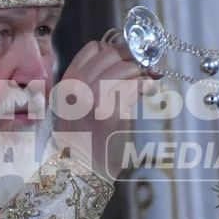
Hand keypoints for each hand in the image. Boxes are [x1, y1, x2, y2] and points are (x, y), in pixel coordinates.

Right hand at [54, 40, 147, 180]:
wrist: (79, 170)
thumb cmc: (84, 139)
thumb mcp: (79, 105)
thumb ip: (95, 82)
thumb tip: (130, 62)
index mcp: (67, 83)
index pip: (93, 48)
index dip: (116, 48)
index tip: (130, 57)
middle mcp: (76, 88)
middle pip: (110, 54)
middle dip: (133, 57)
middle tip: (147, 65)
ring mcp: (91, 99)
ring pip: (124, 68)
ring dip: (142, 72)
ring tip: (150, 81)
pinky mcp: (109, 113)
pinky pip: (134, 87)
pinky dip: (146, 86)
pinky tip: (150, 91)